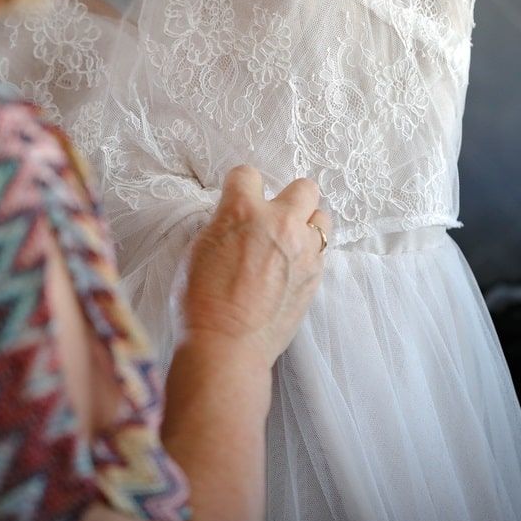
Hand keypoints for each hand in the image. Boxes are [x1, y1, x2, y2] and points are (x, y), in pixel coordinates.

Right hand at [180, 165, 330, 369]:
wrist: (226, 347)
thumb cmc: (200, 304)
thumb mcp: (198, 251)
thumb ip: (224, 226)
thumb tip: (236, 223)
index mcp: (242, 211)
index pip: (247, 174)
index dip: (240, 187)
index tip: (238, 197)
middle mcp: (279, 223)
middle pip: (304, 187)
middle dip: (289, 198)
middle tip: (273, 217)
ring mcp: (303, 250)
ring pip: (322, 218)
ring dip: (306, 224)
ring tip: (289, 242)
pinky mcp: (315, 276)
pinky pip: (320, 251)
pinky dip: (307, 255)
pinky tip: (289, 270)